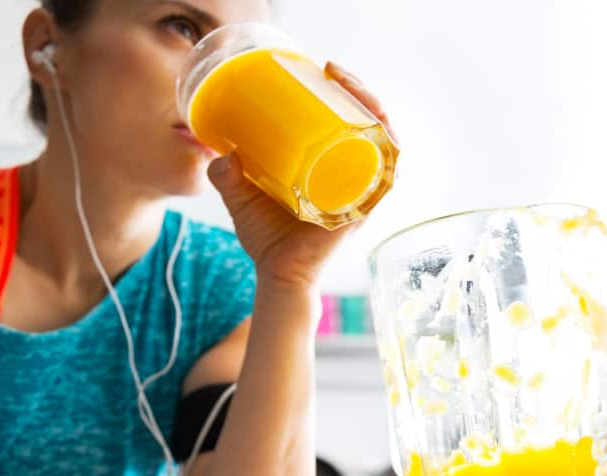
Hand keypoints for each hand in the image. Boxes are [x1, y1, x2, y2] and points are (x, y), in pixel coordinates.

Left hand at [208, 62, 395, 288]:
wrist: (278, 275)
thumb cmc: (267, 240)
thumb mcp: (241, 198)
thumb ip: (226, 176)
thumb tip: (220, 152)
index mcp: (331, 168)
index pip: (349, 121)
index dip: (346, 91)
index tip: (326, 69)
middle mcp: (353, 176)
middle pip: (370, 122)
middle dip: (359, 90)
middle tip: (334, 71)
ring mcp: (361, 191)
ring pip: (383, 139)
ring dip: (373, 107)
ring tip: (347, 84)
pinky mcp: (363, 207)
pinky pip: (386, 173)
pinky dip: (386, 145)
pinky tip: (376, 122)